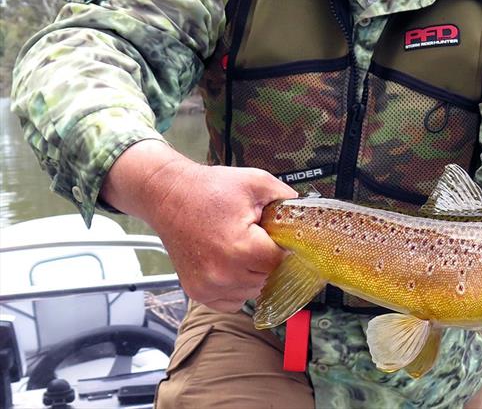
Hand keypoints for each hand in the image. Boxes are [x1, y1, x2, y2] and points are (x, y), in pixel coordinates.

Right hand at [102, 141, 296, 311]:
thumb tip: (310, 216)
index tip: (284, 238)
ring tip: (243, 247)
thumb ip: (288, 200)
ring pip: (253, 291)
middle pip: (269, 279)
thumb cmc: (211, 188)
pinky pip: (233, 301)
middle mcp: (224, 274)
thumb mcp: (257, 183)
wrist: (169, 195)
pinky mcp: (198, 293)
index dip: (288, 249)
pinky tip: (232, 262)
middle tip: (260, 237)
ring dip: (255, 274)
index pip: (284, 263)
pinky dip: (238, 286)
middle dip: (270, 259)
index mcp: (242, 249)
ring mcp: (208, 287)